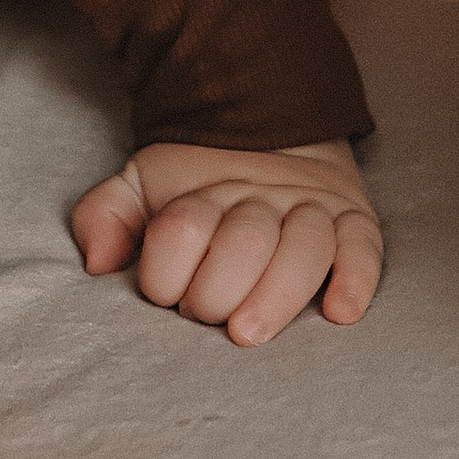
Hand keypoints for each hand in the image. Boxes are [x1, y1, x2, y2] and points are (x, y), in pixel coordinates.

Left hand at [70, 136, 381, 344]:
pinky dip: (356, 276)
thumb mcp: (144, 186)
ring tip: (249, 330)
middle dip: (218, 287)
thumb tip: (95, 261)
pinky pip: (363, 244)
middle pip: (245, 239)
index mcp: (206, 193)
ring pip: (305, 244)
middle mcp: (262, 200)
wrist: (275, 128)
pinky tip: (340, 310)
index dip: (165, 270)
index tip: (161, 293)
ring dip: (278, 291)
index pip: (182, 228)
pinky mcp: (354, 219)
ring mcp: (311, 208)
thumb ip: (108, 214)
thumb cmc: (202, 187)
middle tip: (205, 316)